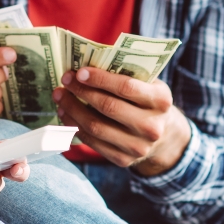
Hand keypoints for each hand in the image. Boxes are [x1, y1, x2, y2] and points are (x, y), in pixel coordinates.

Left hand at [53, 68, 190, 175]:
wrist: (163, 135)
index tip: (80, 72)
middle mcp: (151, 126)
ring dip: (72, 109)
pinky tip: (65, 113)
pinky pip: (92, 142)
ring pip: (96, 126)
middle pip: (108, 107)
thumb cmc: (147, 101)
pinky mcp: (123, 160)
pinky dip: (74, 126)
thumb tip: (86, 63)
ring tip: (60, 95)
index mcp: (160, 101)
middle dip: (82, 91)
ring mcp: (138, 147)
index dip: (100, 79)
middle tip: (65, 80)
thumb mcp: (148, 84)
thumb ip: (125, 74)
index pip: (126, 87)